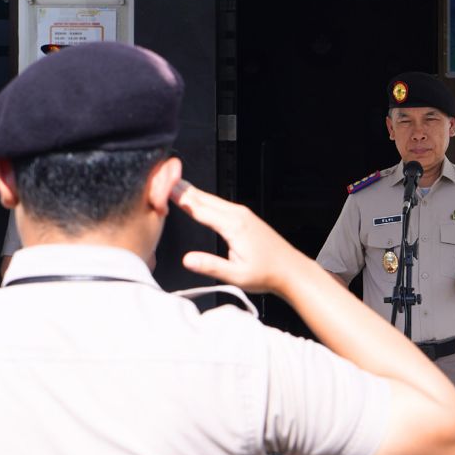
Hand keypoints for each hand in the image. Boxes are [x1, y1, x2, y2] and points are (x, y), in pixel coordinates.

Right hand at [174, 181, 305, 296]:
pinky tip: (199, 199)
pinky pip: (220, 204)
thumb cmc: (267, 274)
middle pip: (205, 199)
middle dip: (183, 189)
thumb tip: (188, 260)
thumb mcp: (236, 276)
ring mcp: (243, 214)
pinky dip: (205, 200)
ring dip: (193, 192)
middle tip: (163, 179)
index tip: (164, 189)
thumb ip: (211, 266)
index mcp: (234, 226)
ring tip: (176, 184)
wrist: (290, 270)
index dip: (180, 199)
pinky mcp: (245, 217)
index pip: (200, 209)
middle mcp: (238, 215)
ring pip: (212, 199)